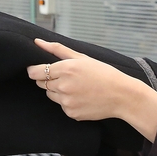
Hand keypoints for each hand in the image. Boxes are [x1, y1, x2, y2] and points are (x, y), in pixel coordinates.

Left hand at [27, 39, 156, 140]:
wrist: (122, 95)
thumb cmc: (103, 73)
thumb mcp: (82, 57)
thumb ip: (57, 49)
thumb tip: (37, 42)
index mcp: (65, 69)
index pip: (35, 72)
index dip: (34, 70)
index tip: (37, 69)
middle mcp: (63, 86)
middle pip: (42, 83)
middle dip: (48, 79)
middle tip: (66, 77)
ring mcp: (67, 102)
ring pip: (50, 95)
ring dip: (57, 91)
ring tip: (76, 87)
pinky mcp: (71, 113)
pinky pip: (61, 106)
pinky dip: (67, 102)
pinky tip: (81, 97)